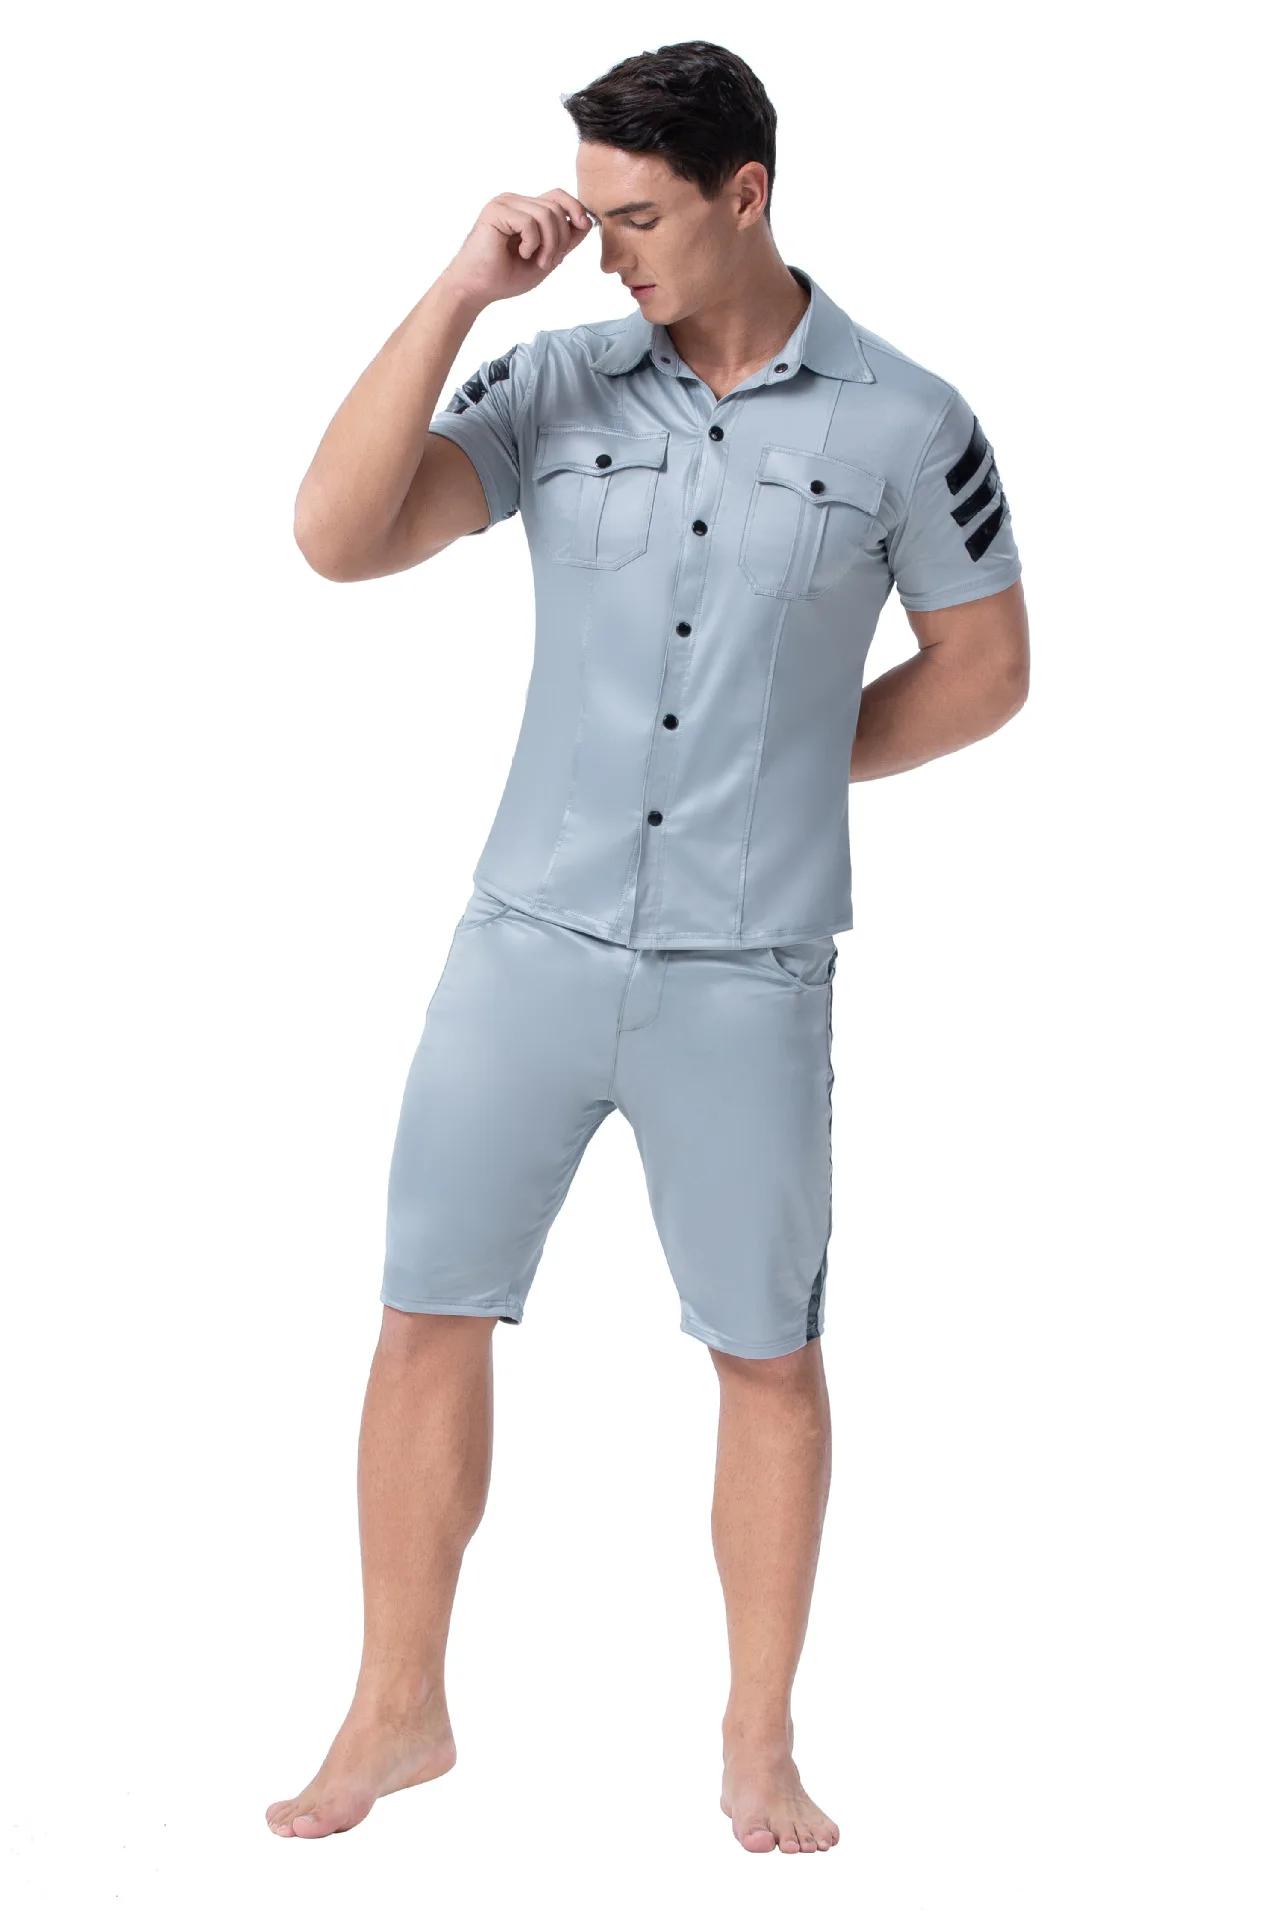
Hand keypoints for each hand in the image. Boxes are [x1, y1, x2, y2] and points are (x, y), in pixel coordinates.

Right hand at [441, 190, 594, 305]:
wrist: (475, 289)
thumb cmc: (504, 277)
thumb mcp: (545, 259)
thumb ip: (565, 241)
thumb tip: (587, 223)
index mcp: (525, 210)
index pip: (557, 196)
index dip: (575, 209)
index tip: (584, 228)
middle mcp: (515, 202)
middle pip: (556, 207)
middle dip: (562, 238)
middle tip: (549, 262)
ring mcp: (505, 203)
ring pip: (547, 214)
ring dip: (549, 244)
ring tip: (536, 261)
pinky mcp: (496, 211)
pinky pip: (530, 222)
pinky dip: (532, 243)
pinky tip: (521, 254)